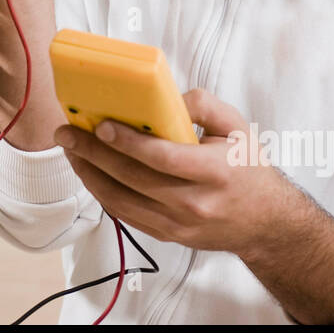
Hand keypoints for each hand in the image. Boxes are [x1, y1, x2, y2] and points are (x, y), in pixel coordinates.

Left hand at [54, 88, 297, 259]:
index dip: (128, 142)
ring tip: (70, 150)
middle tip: (68, 133)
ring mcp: (178, 224)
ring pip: (121, 201)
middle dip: (94, 153)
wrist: (265, 222)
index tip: (101, 124)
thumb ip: (204, 105)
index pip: (163, 158)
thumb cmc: (247, 168)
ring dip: (89, 174)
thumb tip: (165, 97)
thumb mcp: (238, 127)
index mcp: (215, 172)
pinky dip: (102, 192)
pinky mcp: (167, 235)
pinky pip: (125, 215)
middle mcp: (194, 202)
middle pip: (133, 179)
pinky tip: (89, 172)